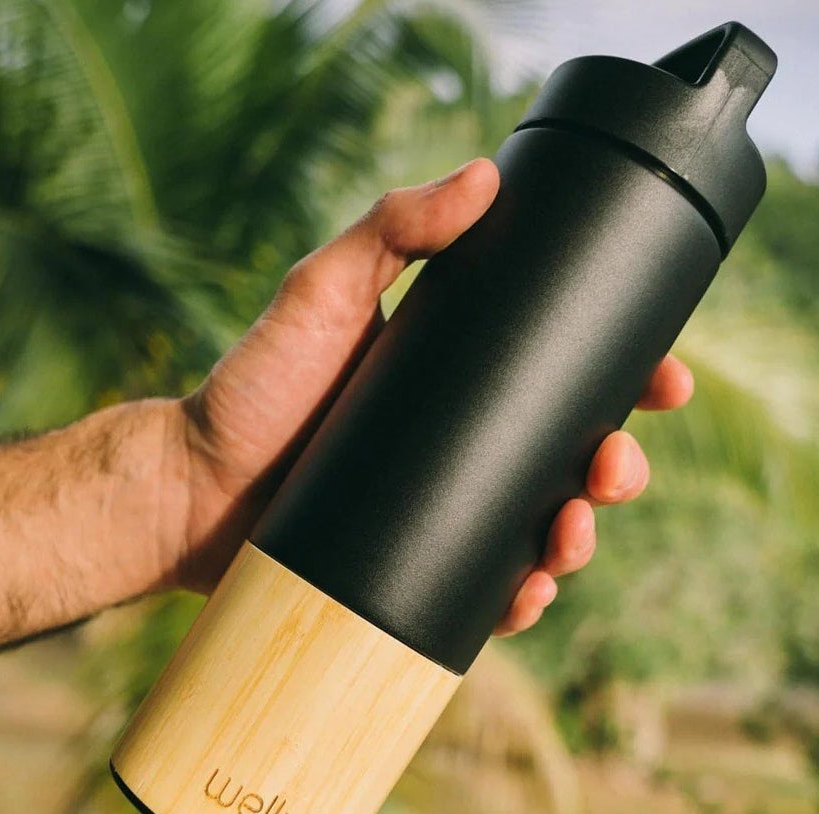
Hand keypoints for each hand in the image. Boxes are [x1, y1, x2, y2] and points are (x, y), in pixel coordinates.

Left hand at [162, 159, 693, 635]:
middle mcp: (457, 449)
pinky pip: (483, 592)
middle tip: (615, 468)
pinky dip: (518, 597)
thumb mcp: (321, 293)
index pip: (558, 378)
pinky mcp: (414, 570)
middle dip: (615, 468)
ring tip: (569, 534)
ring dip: (579, 538)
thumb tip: (486, 174)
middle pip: (565, 461)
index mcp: (455, 383)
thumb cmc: (252, 389)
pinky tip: (528, 591)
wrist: (190, 487)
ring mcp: (439, 513)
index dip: (624, 381)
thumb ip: (390, 229)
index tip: (665, 382)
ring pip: (539, 531)